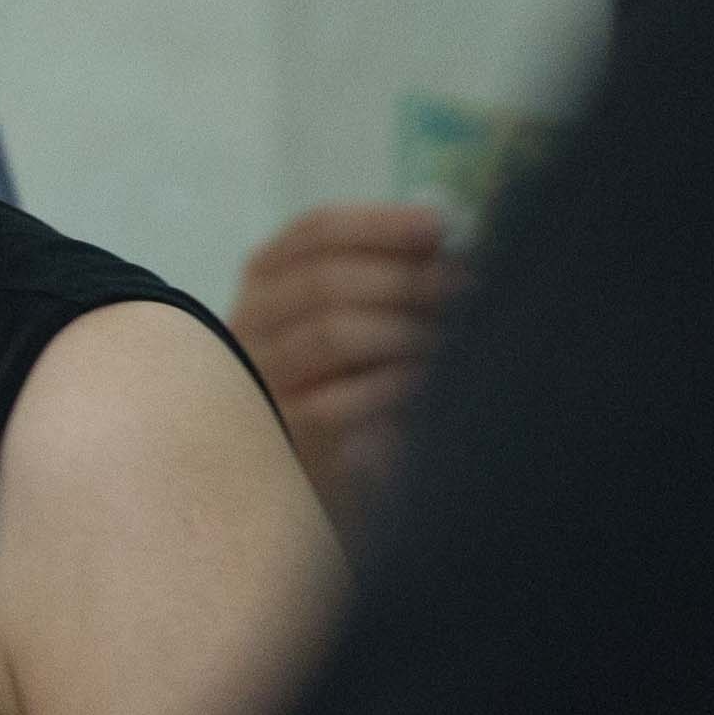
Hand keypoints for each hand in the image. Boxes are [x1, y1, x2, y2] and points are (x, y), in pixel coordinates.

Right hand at [227, 201, 460, 519]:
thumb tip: (444, 227)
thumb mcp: (360, 322)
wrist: (319, 491)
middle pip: (325, 280)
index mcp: (265, 282)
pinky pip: (337, 402)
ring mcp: (256, 385)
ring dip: (406, 330)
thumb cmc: (349, 392)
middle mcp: (246, 326)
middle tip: (468, 286)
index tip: (442, 225)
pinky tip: (429, 385)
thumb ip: (387, 275)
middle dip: (407, 278)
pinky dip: (393, 386)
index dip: (382, 223)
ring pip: (332, 333)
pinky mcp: (277, 441)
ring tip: (457, 337)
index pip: (314, 233)